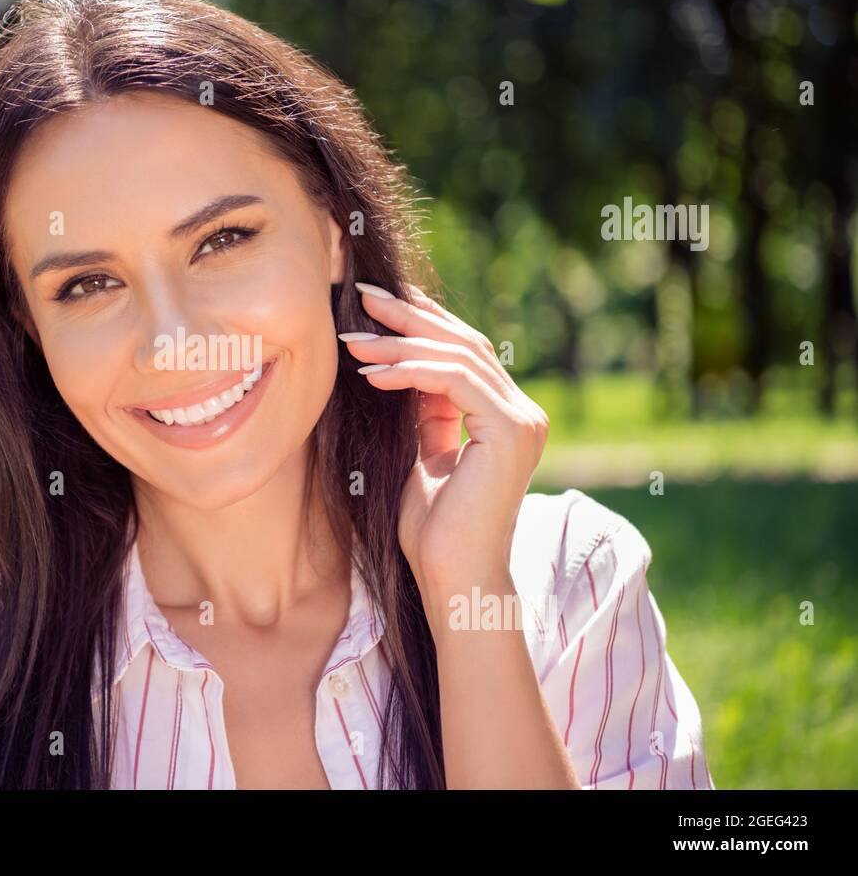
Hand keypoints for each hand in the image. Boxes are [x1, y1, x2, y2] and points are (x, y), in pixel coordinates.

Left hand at [339, 282, 548, 617]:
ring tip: (353, 340)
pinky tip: (372, 372)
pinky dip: (410, 369)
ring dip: (399, 343)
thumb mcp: (422, 457)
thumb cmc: (432, 533)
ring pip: (457, 356)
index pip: (464, 353)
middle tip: (363, 296)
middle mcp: (522, 413)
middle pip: (464, 344)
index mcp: (504, 418)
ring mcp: (522, 420)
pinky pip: (454, 381)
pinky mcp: (511, 431)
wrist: (453, 579)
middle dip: (410, 317)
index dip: (422, 323)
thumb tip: (398, 365)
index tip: (376, 306)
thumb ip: (423, 415)